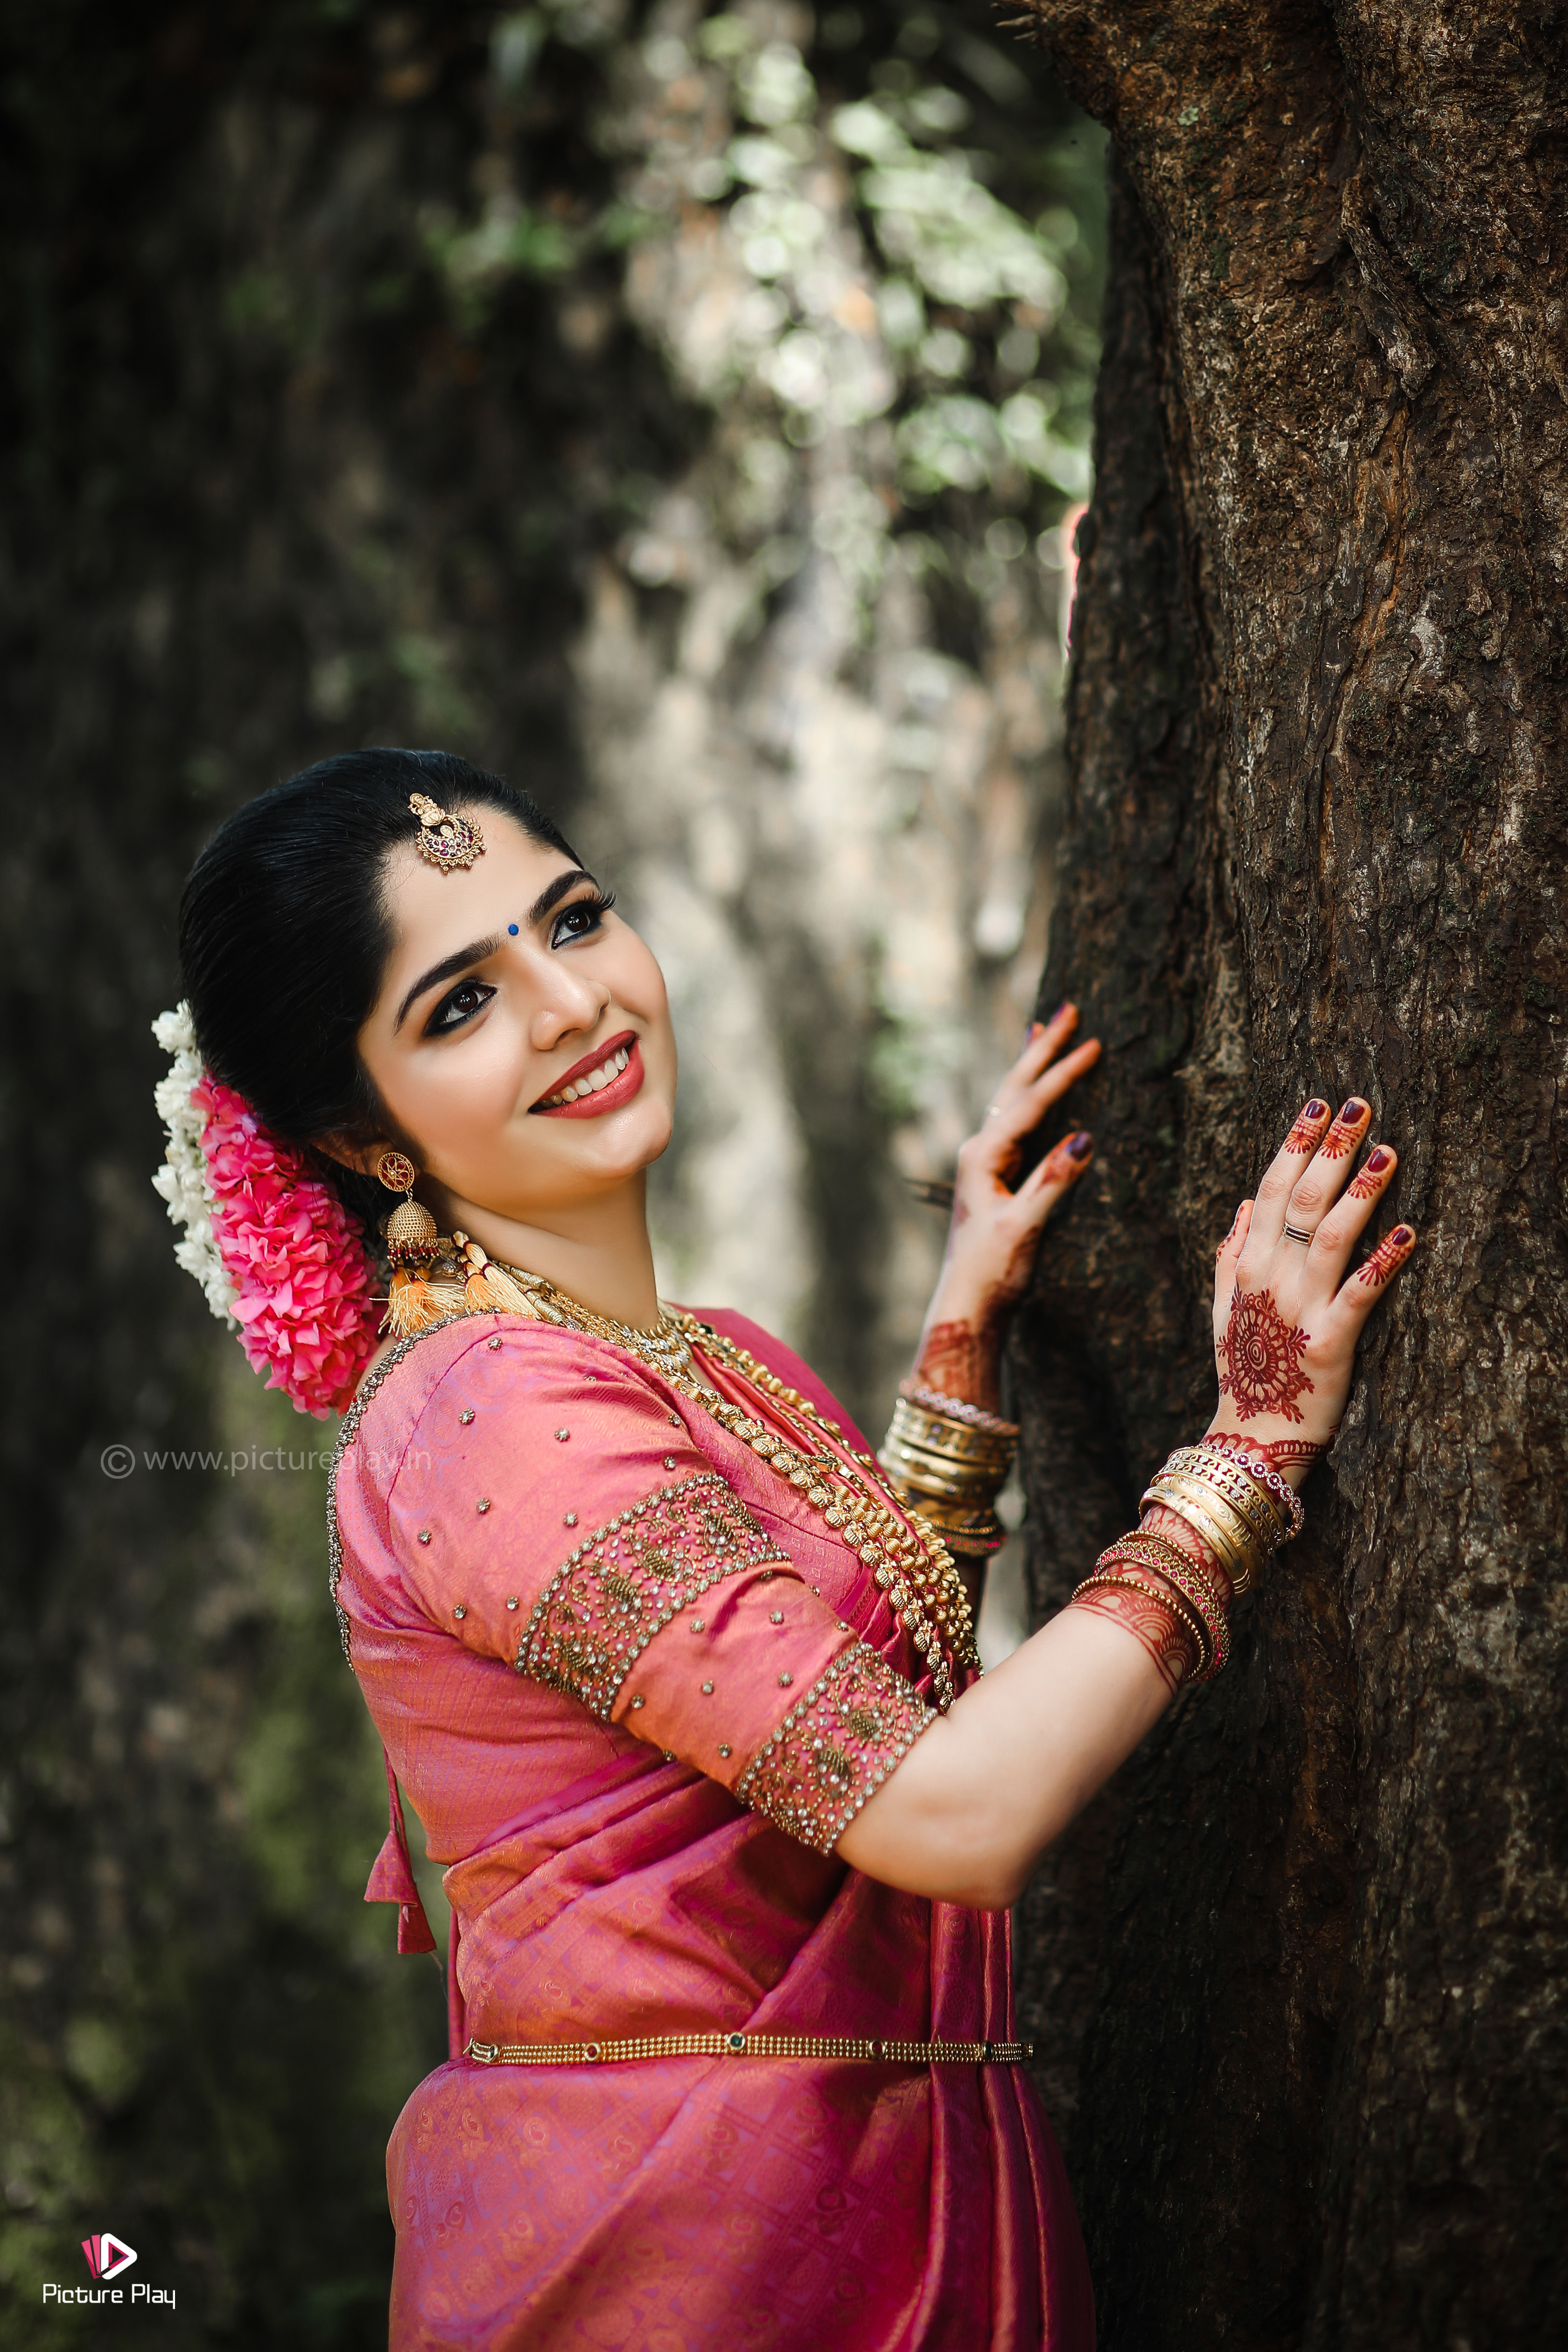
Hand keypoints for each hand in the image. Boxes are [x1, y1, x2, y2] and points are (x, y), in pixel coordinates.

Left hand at [911, 1003, 1101, 1407]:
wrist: (967, 1304)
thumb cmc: (992, 1269)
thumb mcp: (1024, 1227)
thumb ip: (1052, 1181)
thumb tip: (1083, 1137)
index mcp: (982, 1157)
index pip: (1031, 1104)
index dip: (1062, 1073)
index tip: (1093, 1043)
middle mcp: (977, 1151)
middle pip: (1014, 1088)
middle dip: (1042, 1048)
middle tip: (1068, 1009)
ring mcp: (983, 1162)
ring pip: (1011, 1100)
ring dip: (1030, 1064)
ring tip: (1043, 1028)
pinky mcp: (992, 1176)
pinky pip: (1013, 1121)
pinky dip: (1027, 1096)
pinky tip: (1033, 1090)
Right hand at [1207, 1095, 1415, 1483]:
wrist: (1252, 1436)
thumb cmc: (1243, 1370)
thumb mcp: (1223, 1308)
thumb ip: (1229, 1254)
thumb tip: (1243, 1202)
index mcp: (1246, 1265)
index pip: (1271, 1188)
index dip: (1295, 1143)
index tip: (1318, 1105)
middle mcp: (1270, 1279)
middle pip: (1302, 1200)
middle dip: (1332, 1149)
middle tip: (1361, 1105)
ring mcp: (1300, 1310)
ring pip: (1331, 1236)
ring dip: (1361, 1191)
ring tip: (1388, 1152)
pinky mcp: (1330, 1343)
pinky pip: (1360, 1295)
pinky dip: (1384, 1262)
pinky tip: (1410, 1232)